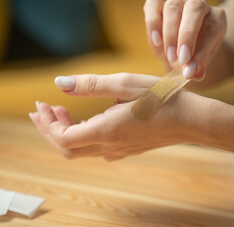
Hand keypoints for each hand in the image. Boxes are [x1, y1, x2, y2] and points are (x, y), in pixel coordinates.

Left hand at [29, 73, 208, 160]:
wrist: (193, 120)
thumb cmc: (162, 99)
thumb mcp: (126, 84)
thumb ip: (90, 85)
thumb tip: (59, 83)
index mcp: (106, 131)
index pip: (62, 138)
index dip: (47, 124)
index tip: (42, 103)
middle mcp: (109, 147)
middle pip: (66, 148)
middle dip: (48, 130)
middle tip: (41, 110)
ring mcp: (118, 151)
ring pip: (79, 150)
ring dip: (63, 132)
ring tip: (59, 111)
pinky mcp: (126, 149)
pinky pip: (94, 148)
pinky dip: (80, 135)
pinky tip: (84, 120)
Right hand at [144, 0, 225, 79]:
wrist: (182, 52)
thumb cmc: (194, 57)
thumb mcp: (199, 64)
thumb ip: (197, 67)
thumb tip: (192, 73)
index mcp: (215, 20)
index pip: (211, 29)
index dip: (200, 50)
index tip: (190, 69)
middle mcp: (198, 7)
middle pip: (194, 8)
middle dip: (185, 36)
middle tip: (178, 60)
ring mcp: (178, 4)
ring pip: (173, 6)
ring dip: (169, 33)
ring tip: (168, 56)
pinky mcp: (159, 6)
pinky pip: (153, 4)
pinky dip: (152, 22)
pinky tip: (156, 41)